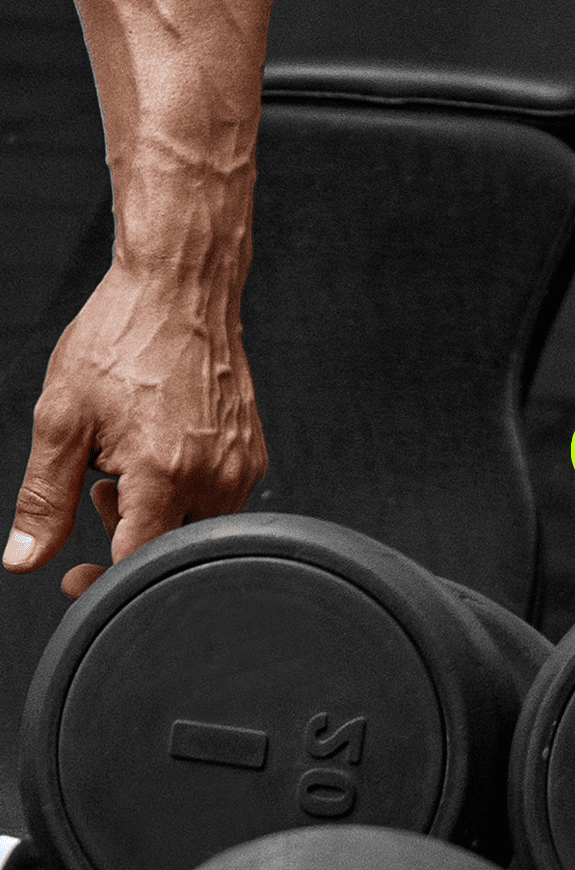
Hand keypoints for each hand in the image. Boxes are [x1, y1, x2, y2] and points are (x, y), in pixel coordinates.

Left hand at [3, 263, 268, 597]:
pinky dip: (186, 492)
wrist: (182, 289)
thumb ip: (44, 498)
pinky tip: (163, 451)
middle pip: (170, 551)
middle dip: (126, 538)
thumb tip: (24, 558)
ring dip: (158, 515)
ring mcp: (242, 466)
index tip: (74, 578)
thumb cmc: (121, 340)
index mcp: (164, 474)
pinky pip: (221, 499)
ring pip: (198, 527)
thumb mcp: (62, 418)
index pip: (135, 563)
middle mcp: (215, 477)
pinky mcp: (254, 454)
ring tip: (128, 464)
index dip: (99, 581)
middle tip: (96, 491)